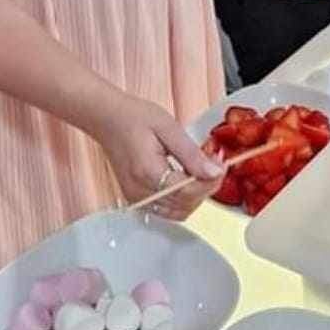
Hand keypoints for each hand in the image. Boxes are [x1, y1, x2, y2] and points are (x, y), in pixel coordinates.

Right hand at [97, 93, 223, 221]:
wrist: (108, 119)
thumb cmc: (133, 118)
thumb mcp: (169, 128)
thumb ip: (192, 154)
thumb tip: (214, 173)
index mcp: (148, 173)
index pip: (189, 191)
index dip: (211, 181)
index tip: (221, 165)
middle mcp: (141, 191)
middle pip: (186, 204)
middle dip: (206, 186)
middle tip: (214, 164)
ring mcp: (137, 198)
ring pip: (179, 212)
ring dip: (196, 195)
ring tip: (201, 170)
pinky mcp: (137, 198)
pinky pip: (167, 210)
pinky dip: (183, 199)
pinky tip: (187, 179)